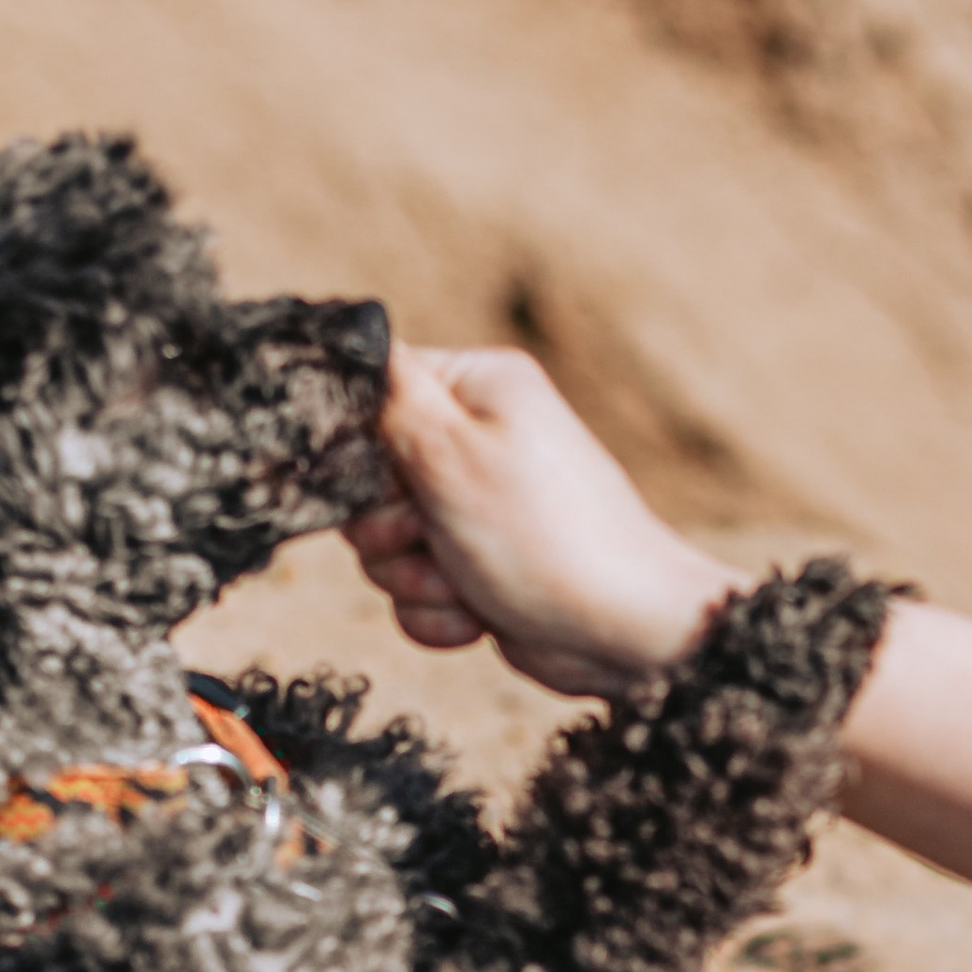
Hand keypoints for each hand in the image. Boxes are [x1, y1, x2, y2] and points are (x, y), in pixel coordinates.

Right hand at [348, 345, 740, 697]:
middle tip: (434, 536)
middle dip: (391, 528)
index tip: (394, 481)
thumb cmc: (550, 540)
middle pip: (367, 480)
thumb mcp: (455, 455)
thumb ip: (390, 399)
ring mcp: (475, 508)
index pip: (371, 392)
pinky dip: (437, 611)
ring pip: (384, 545)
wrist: (623, 633)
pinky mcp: (475, 566)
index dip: (362, 448)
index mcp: (476, 388)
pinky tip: (479, 614)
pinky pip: (413, 590)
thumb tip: (348, 338)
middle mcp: (476, 441)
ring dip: (414, 577)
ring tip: (467, 580)